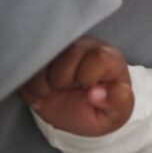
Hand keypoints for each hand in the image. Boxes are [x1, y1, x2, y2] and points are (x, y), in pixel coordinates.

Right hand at [17, 37, 132, 136]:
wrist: (82, 110)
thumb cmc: (103, 107)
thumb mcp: (117, 111)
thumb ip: (118, 101)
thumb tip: (97, 93)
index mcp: (109, 58)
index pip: (98, 57)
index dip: (88, 77)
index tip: (88, 89)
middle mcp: (86, 47)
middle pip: (68, 54)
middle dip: (63, 80)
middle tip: (69, 90)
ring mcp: (62, 50)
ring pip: (43, 58)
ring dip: (43, 84)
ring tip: (55, 92)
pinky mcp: (41, 58)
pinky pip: (26, 68)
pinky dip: (30, 88)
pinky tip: (44, 94)